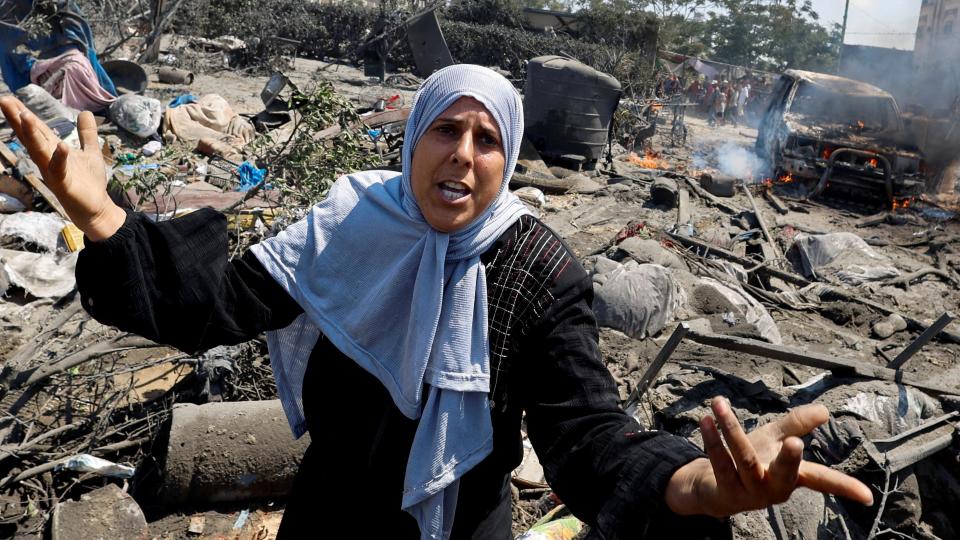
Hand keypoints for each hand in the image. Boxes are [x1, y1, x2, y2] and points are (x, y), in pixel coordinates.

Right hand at [0, 97, 124, 240]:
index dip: (23, 114)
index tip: (8, 98)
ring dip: (32, 134)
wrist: (97, 208)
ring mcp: (53, 172)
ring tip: (25, 115)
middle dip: (18, 119)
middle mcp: (48, 160)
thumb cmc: (89, 182)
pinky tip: (62, 146)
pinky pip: (59, 170)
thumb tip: (86, 113)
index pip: (36, 129)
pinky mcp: (64, 185)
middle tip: (4, 100)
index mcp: (53, 150)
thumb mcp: (90, 152)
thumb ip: (87, 134)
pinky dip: (60, 158)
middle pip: (31, 137)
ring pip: (39, 151)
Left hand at [665, 396, 873, 517]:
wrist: (711, 485)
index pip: (822, 480)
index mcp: (790, 476)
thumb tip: (825, 410)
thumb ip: (797, 424)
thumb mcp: (774, 440)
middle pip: (784, 472)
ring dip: (731, 430)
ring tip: (720, 405)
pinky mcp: (725, 491)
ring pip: (744, 459)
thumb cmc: (751, 461)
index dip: (844, 487)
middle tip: (795, 442)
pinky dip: (712, 440)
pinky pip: (719, 462)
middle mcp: (773, 487)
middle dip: (789, 458)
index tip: (868, 497)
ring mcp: (749, 492)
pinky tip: (706, 420)